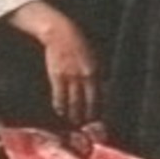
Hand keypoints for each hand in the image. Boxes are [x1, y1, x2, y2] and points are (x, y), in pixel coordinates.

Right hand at [9, 2, 99, 125]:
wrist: (60, 33)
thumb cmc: (79, 43)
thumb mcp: (94, 56)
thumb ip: (98, 72)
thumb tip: (102, 88)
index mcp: (95, 70)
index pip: (99, 96)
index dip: (98, 109)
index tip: (98, 119)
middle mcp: (84, 76)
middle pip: (87, 102)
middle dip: (87, 116)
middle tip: (86, 126)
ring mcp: (70, 77)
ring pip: (73, 101)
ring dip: (74, 114)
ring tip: (74, 122)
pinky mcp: (57, 76)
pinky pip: (59, 95)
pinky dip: (60, 106)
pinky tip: (60, 111)